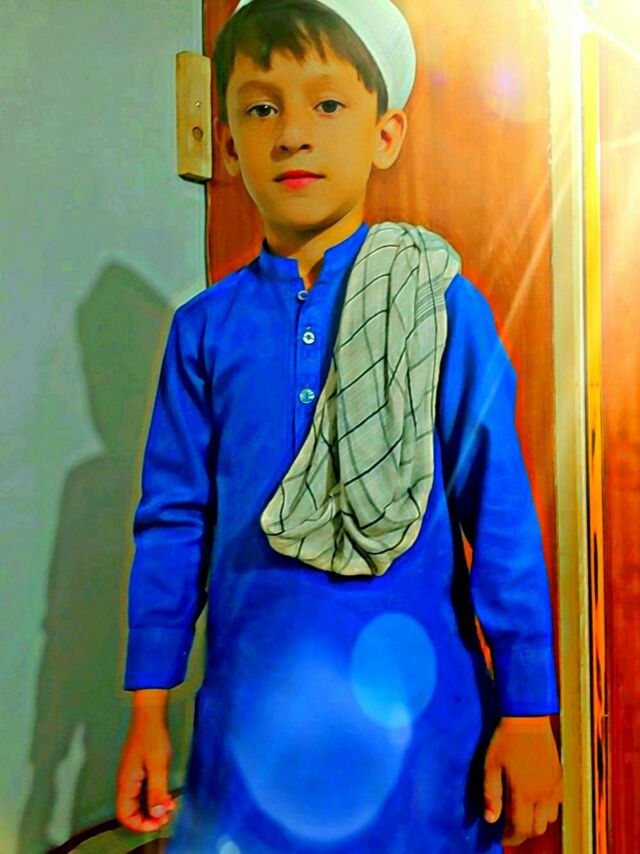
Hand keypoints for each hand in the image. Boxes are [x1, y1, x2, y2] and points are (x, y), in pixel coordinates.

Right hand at [115, 705, 176, 831]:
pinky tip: (167, 795)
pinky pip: (142, 791)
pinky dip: (154, 797)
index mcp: (126, 782)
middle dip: (148, 818)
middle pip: (131, 811)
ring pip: (138, 802)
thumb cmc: (153, 735)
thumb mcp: (158, 765)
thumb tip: (157, 814)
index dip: (140, 825)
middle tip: (167, 817)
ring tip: (170, 806)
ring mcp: (131, 775)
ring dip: (153, 808)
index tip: (159, 823)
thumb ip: (157, 791)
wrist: (150, 713)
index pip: (125, 815)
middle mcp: (126, 781)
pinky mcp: (138, 770)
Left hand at [483, 715, 562, 845]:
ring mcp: (554, 787)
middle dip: (523, 832)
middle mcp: (543, 795)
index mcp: (524, 794)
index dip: (511, 838)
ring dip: (536, 821)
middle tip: (508, 826)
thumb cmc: (505, 740)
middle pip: (537, 828)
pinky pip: (556, 803)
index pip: (521, 829)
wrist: (527, 718)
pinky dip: (546, 808)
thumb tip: (490, 820)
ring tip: (520, 811)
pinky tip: (533, 797)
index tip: (501, 837)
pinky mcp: (559, 777)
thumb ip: (491, 795)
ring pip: (550, 819)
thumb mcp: (491, 766)